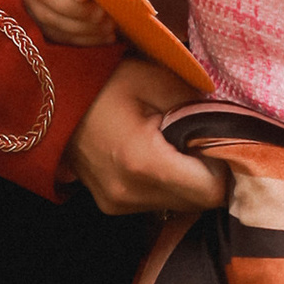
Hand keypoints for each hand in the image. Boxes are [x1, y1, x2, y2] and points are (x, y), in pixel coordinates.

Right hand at [66, 60, 227, 217]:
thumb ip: (199, 103)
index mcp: (144, 163)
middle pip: (199, 202)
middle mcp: (131, 194)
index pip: (213, 190)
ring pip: (181, 205)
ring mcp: (118, 204)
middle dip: (213, 173)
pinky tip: (163, 155)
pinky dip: (170, 183)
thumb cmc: (103, 80)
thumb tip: (234, 123)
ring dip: (191, 180)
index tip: (229, 140)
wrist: (48, 98)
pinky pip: (159, 202)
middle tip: (211, 138)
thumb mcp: (154, 78)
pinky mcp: (112, 206)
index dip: (228, 165)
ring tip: (184, 144)